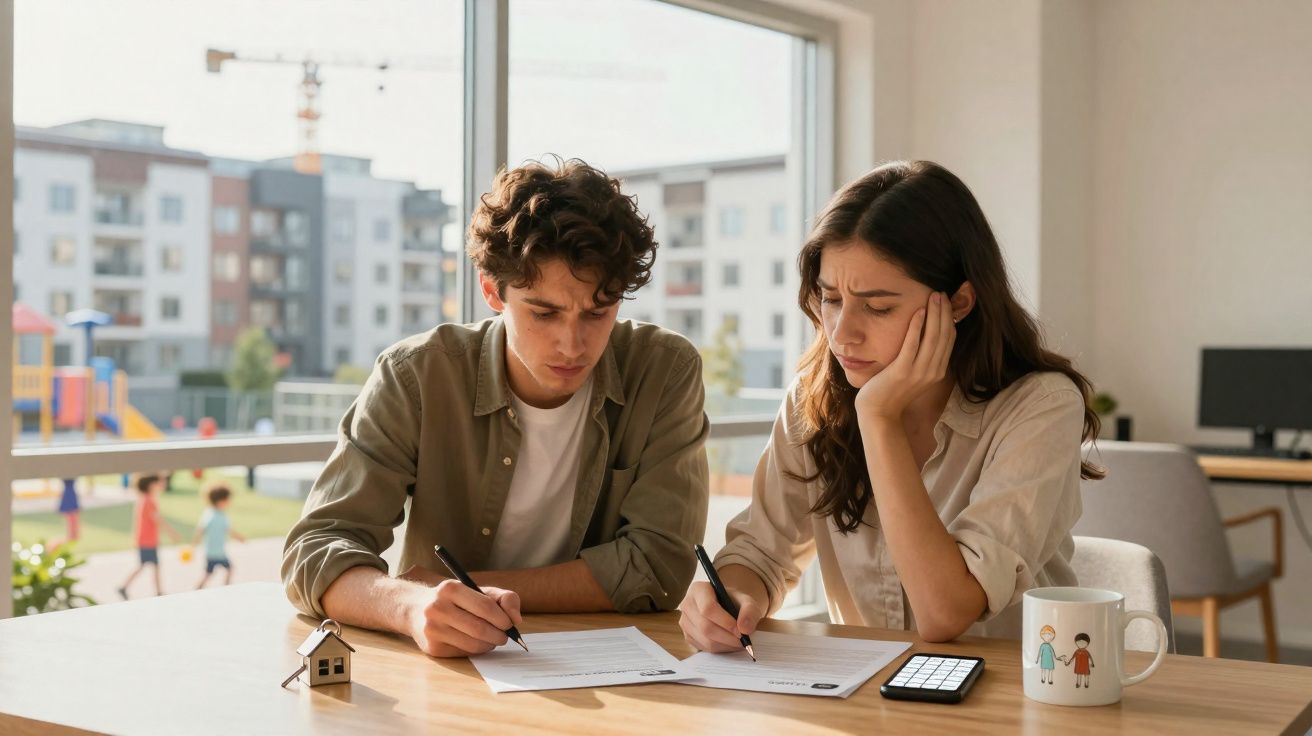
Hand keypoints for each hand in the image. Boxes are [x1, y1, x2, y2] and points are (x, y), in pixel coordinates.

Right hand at [407, 579, 521, 657]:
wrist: (416, 608)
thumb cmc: (455, 599)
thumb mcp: (478, 590)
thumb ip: (504, 598)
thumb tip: (516, 620)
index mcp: (450, 588)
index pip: (485, 606)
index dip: (502, 618)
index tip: (509, 624)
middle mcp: (437, 608)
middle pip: (479, 628)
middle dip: (499, 635)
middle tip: (505, 636)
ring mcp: (432, 630)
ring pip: (473, 644)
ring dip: (490, 645)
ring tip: (493, 639)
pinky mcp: (432, 648)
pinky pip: (464, 653)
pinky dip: (476, 650)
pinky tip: (476, 642)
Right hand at [677, 581, 764, 652]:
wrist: (726, 607)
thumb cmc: (734, 601)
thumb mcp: (746, 600)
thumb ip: (749, 611)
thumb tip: (744, 629)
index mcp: (698, 589)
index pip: (708, 608)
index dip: (725, 622)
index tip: (741, 631)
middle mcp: (687, 604)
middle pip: (705, 627)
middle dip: (727, 637)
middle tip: (743, 641)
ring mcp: (685, 621)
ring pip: (705, 640)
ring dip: (726, 645)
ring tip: (739, 642)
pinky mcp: (688, 636)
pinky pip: (704, 648)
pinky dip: (720, 649)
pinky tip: (729, 643)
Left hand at [854, 292, 955, 420]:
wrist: (878, 413)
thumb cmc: (892, 391)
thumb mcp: (913, 374)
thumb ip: (922, 358)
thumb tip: (925, 336)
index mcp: (937, 371)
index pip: (949, 340)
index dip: (949, 319)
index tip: (946, 302)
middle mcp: (932, 371)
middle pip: (944, 336)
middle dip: (944, 312)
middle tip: (941, 293)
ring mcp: (918, 372)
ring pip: (932, 338)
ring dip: (934, 315)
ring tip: (933, 296)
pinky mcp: (902, 371)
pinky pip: (912, 345)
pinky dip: (917, 327)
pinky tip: (918, 312)